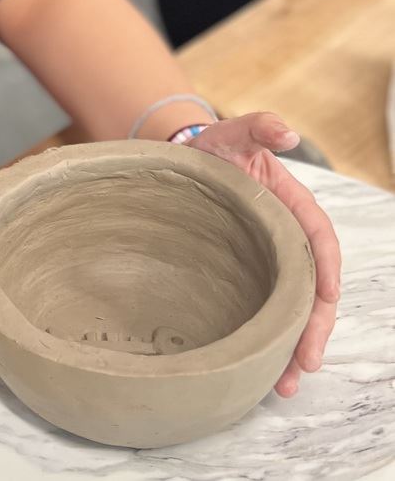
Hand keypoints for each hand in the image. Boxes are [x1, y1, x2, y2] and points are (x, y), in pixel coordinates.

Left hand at [186, 112, 340, 395]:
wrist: (183, 163)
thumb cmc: (213, 149)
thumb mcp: (232, 133)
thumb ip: (258, 127)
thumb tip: (285, 132)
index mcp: (293, 207)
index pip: (319, 238)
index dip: (325, 267)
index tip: (327, 296)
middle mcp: (288, 239)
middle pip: (313, 289)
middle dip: (314, 327)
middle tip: (307, 363)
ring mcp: (269, 262)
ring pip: (292, 310)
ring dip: (295, 347)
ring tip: (287, 385)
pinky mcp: (249, 278)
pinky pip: (267, 312)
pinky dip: (269, 343)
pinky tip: (263, 373)